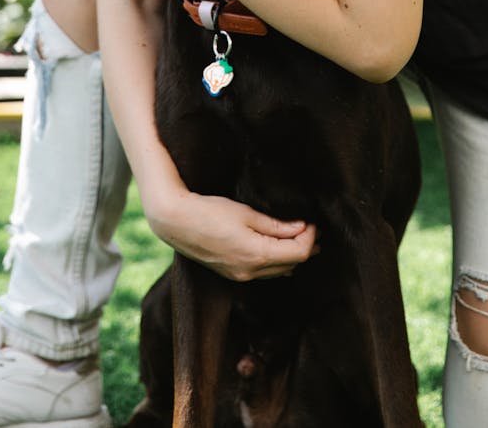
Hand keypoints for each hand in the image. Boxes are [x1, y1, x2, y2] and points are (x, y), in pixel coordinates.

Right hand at [147, 188, 318, 281]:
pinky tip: (277, 249)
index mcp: (257, 255)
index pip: (298, 253)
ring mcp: (239, 276)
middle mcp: (250, 272)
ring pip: (277, 271)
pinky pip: (263, 273)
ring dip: (291, 256)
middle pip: (291, 264)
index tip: (312, 221)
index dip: (310, 237)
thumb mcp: (246, 214)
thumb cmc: (210, 212)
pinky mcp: (231, 274)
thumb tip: (301, 228)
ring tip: (299, 238)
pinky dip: (275, 261)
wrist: (175, 222)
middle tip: (311, 228)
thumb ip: (275, 225)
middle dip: (304, 247)